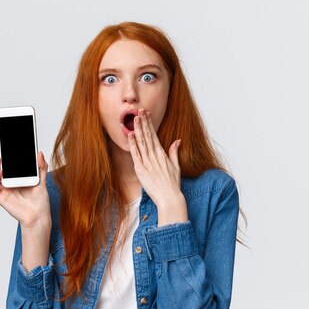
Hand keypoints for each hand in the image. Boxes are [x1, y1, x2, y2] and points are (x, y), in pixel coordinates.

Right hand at [0, 143, 51, 229]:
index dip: (2, 154)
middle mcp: (9, 182)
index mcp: (17, 176)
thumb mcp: (42, 181)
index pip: (7, 162)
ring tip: (0, 173)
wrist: (38, 216)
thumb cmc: (40, 201)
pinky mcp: (1, 198)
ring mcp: (4, 190)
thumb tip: (39, 153)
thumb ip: (41, 167)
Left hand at [128, 109, 187, 225]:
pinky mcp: (141, 170)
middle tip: (139, 110)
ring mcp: (148, 162)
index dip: (150, 124)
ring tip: (134, 117)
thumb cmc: (172, 185)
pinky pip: (136, 154)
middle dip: (143, 122)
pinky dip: (133, 144)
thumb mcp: (176, 166)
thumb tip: (178, 141)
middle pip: (148, 136)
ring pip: (142, 142)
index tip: (146, 114)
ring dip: (138, 129)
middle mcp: (154, 156)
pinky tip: (130, 134)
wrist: (169, 198)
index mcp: (162, 155)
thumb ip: (174, 152)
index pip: (154, 135)